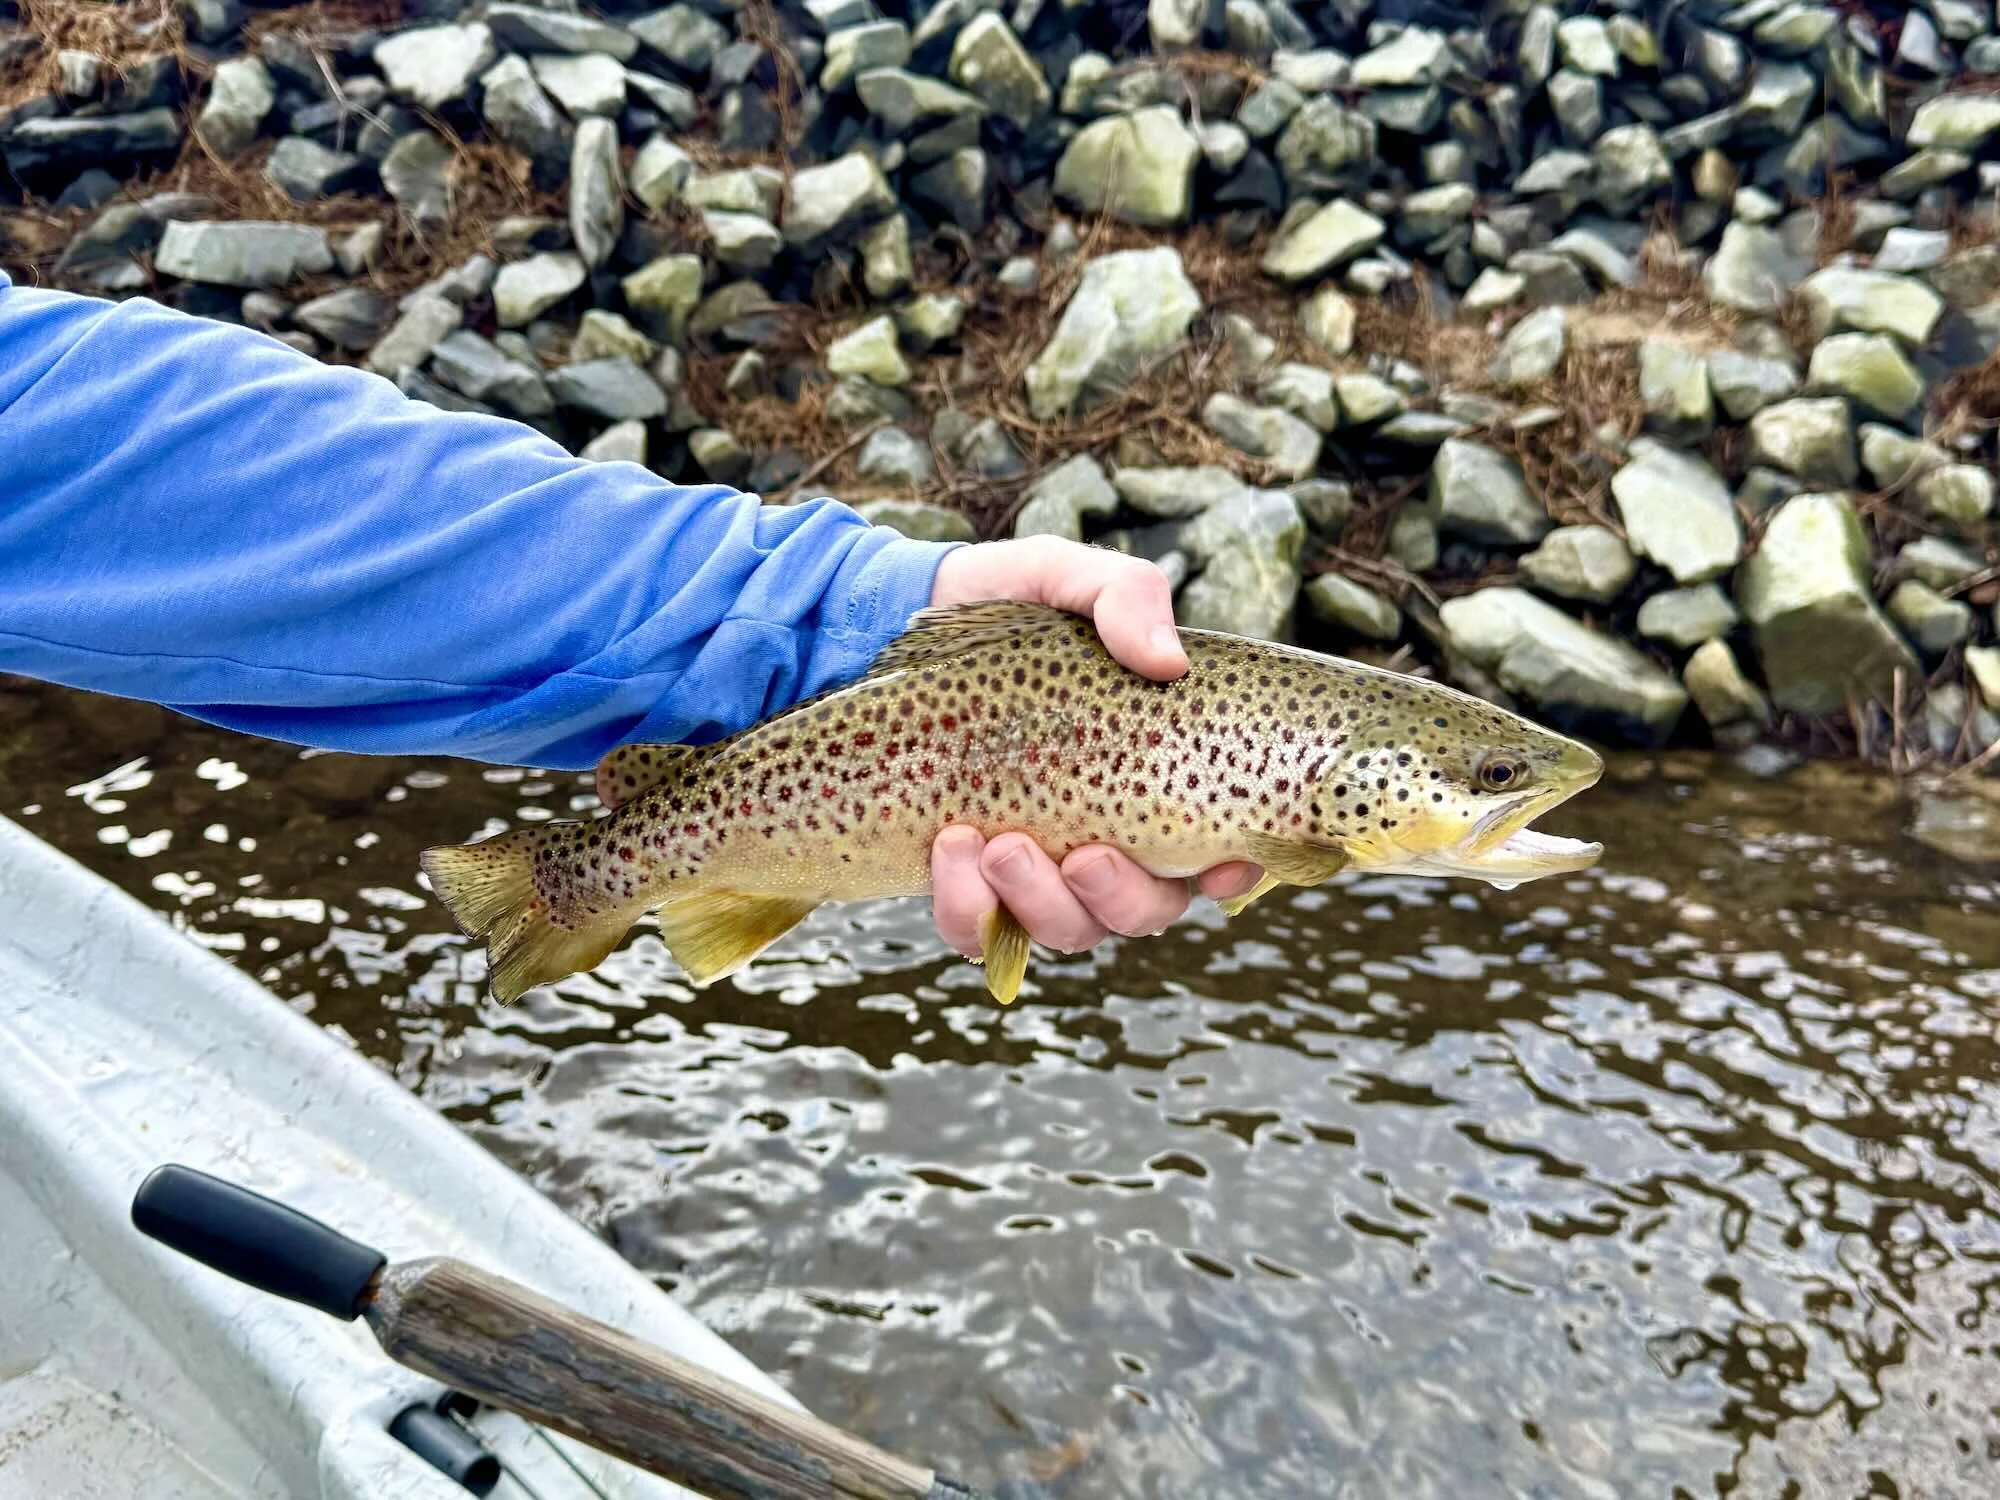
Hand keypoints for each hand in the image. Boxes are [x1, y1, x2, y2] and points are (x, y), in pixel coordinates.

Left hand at [926, 538, 1262, 961]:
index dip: (1233, 871)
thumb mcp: (1065, 578)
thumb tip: (1166, 661)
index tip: (1218, 867)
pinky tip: (951, 846)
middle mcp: (1107, 833)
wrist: (893, 623)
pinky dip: (968, 907)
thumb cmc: (1005, 606)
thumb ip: (1124, 596)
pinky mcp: (967, 879)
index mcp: (1155, 773)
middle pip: (1146, 909)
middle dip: (1120, 898)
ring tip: (994, 842)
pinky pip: (978, 931)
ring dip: (1039, 903)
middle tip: (1084, 856)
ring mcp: (1038, 865)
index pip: (1220, 848)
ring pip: (1067, 930)